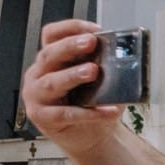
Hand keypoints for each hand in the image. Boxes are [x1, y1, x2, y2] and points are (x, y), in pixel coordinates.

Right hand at [21, 20, 126, 155]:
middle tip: (90, 42)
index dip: (70, 28)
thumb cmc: (93, 103)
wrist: (91, 136)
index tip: (94, 30)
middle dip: (70, 46)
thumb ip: (104, 66)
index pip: (52, 35)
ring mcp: (36, 95)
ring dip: (73, 75)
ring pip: (52, 82)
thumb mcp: (99, 80)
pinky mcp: (42, 117)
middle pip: (49, 54)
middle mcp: (39, 73)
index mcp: (51, 59)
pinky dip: (89, 112)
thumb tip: (127, 56)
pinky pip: (66, 113)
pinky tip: (108, 111)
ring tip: (93, 71)